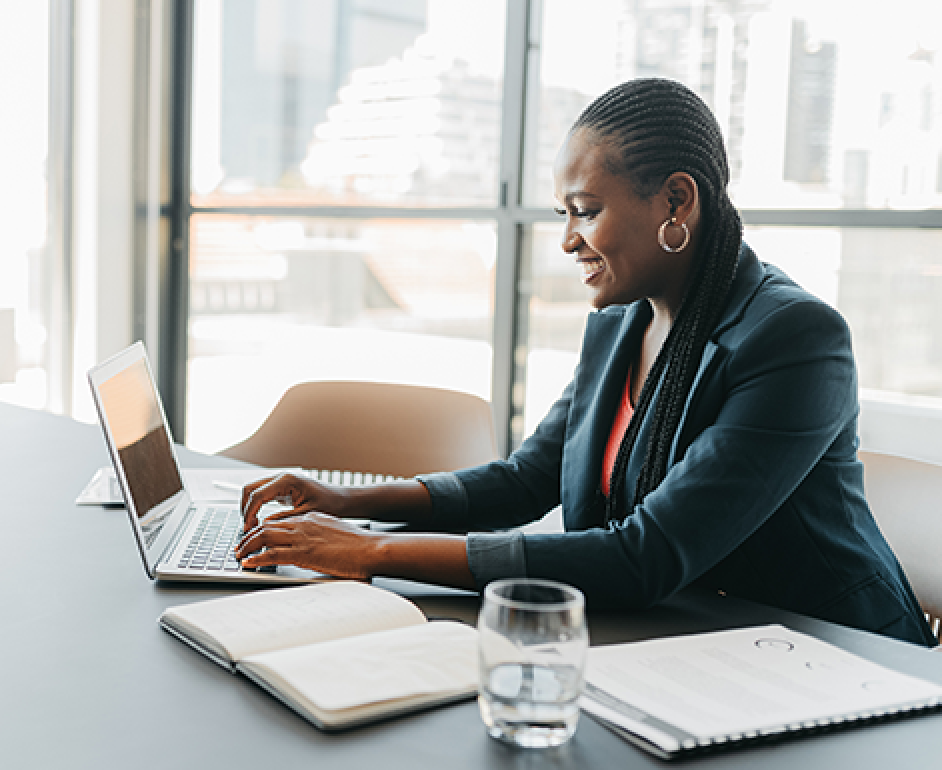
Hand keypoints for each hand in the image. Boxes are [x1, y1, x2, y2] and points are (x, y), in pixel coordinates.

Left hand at [235, 512, 379, 578]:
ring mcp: (302, 537)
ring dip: (247, 546)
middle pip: (266, 525)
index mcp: (311, 518)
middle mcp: (303, 524)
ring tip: (239, 554)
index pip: (278, 520)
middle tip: (240, 546)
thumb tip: (312, 545)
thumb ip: (319, 534)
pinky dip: (257, 558)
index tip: (254, 537)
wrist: (370, 548)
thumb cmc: (358, 544)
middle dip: (249, 536)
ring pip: (264, 536)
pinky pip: (272, 554)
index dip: (262, 529)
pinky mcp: (303, 552)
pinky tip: (250, 563)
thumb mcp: (334, 532)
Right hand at [240, 472, 348, 530]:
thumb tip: (264, 526)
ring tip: (252, 527)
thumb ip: (285, 519)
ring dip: (248, 508)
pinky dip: (256, 507)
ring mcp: (280, 481)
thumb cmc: (330, 503)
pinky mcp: (280, 488)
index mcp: (287, 480)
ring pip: (253, 491)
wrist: (340, 499)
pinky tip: (259, 522)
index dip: (249, 513)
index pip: (257, 495)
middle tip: (247, 529)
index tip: (247, 528)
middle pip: (250, 489)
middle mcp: (281, 477)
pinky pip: (261, 495)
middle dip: (245, 509)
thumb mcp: (308, 514)